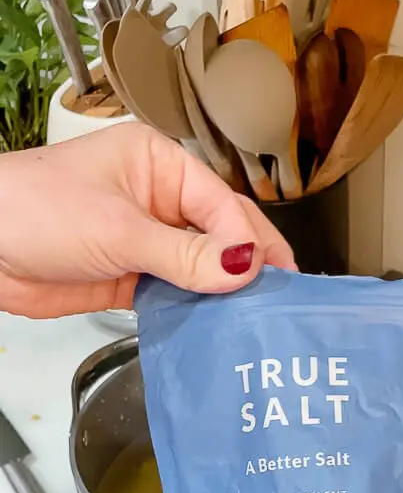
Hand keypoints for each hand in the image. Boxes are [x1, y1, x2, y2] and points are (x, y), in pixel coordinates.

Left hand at [0, 123, 295, 318]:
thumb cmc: (33, 209)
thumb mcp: (118, 229)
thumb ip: (183, 255)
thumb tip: (241, 267)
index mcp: (159, 165)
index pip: (221, 203)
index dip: (247, 240)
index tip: (267, 275)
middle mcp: (159, 201)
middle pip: (219, 236)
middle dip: (246, 266)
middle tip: (280, 299)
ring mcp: (147, 242)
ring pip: (201, 270)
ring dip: (222, 294)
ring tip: (254, 319)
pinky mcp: (133, 278)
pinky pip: (176, 295)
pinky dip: (194, 312)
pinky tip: (214, 326)